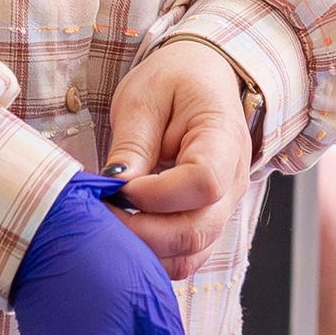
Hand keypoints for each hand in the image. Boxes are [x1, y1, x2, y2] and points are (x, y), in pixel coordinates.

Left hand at [107, 38, 254, 282]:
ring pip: (192, 253)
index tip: (121, 185)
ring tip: (110, 223)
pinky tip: (126, 231)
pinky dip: (154, 254)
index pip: (204, 184)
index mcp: (224, 138)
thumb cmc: (175, 82)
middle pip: (197, 230)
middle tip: (101, 212)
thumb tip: (115, 184)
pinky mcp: (207, 222)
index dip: (157, 195)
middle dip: (141, 232)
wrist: (203, 78)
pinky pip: (186, 256)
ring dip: (146, 249)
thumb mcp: (144, 98)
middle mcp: (234, 181)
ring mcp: (224, 207)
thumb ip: (132, 143)